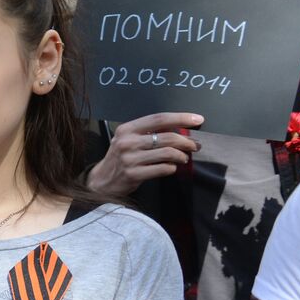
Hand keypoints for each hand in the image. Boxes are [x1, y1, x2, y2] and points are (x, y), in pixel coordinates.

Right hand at [87, 112, 203, 196]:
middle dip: (187, 141)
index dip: (180, 118)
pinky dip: (172, 168)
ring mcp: (129, 159)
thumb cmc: (120, 158)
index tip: (197, 120)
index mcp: (127, 129)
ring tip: (183, 157)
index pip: (158, 119)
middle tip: (195, 145)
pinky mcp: (133, 174)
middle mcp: (127, 142)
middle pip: (167, 137)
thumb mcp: (128, 140)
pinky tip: (171, 167)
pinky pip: (163, 169)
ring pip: (168, 153)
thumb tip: (180, 129)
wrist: (102, 181)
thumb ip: (149, 133)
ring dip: (181, 156)